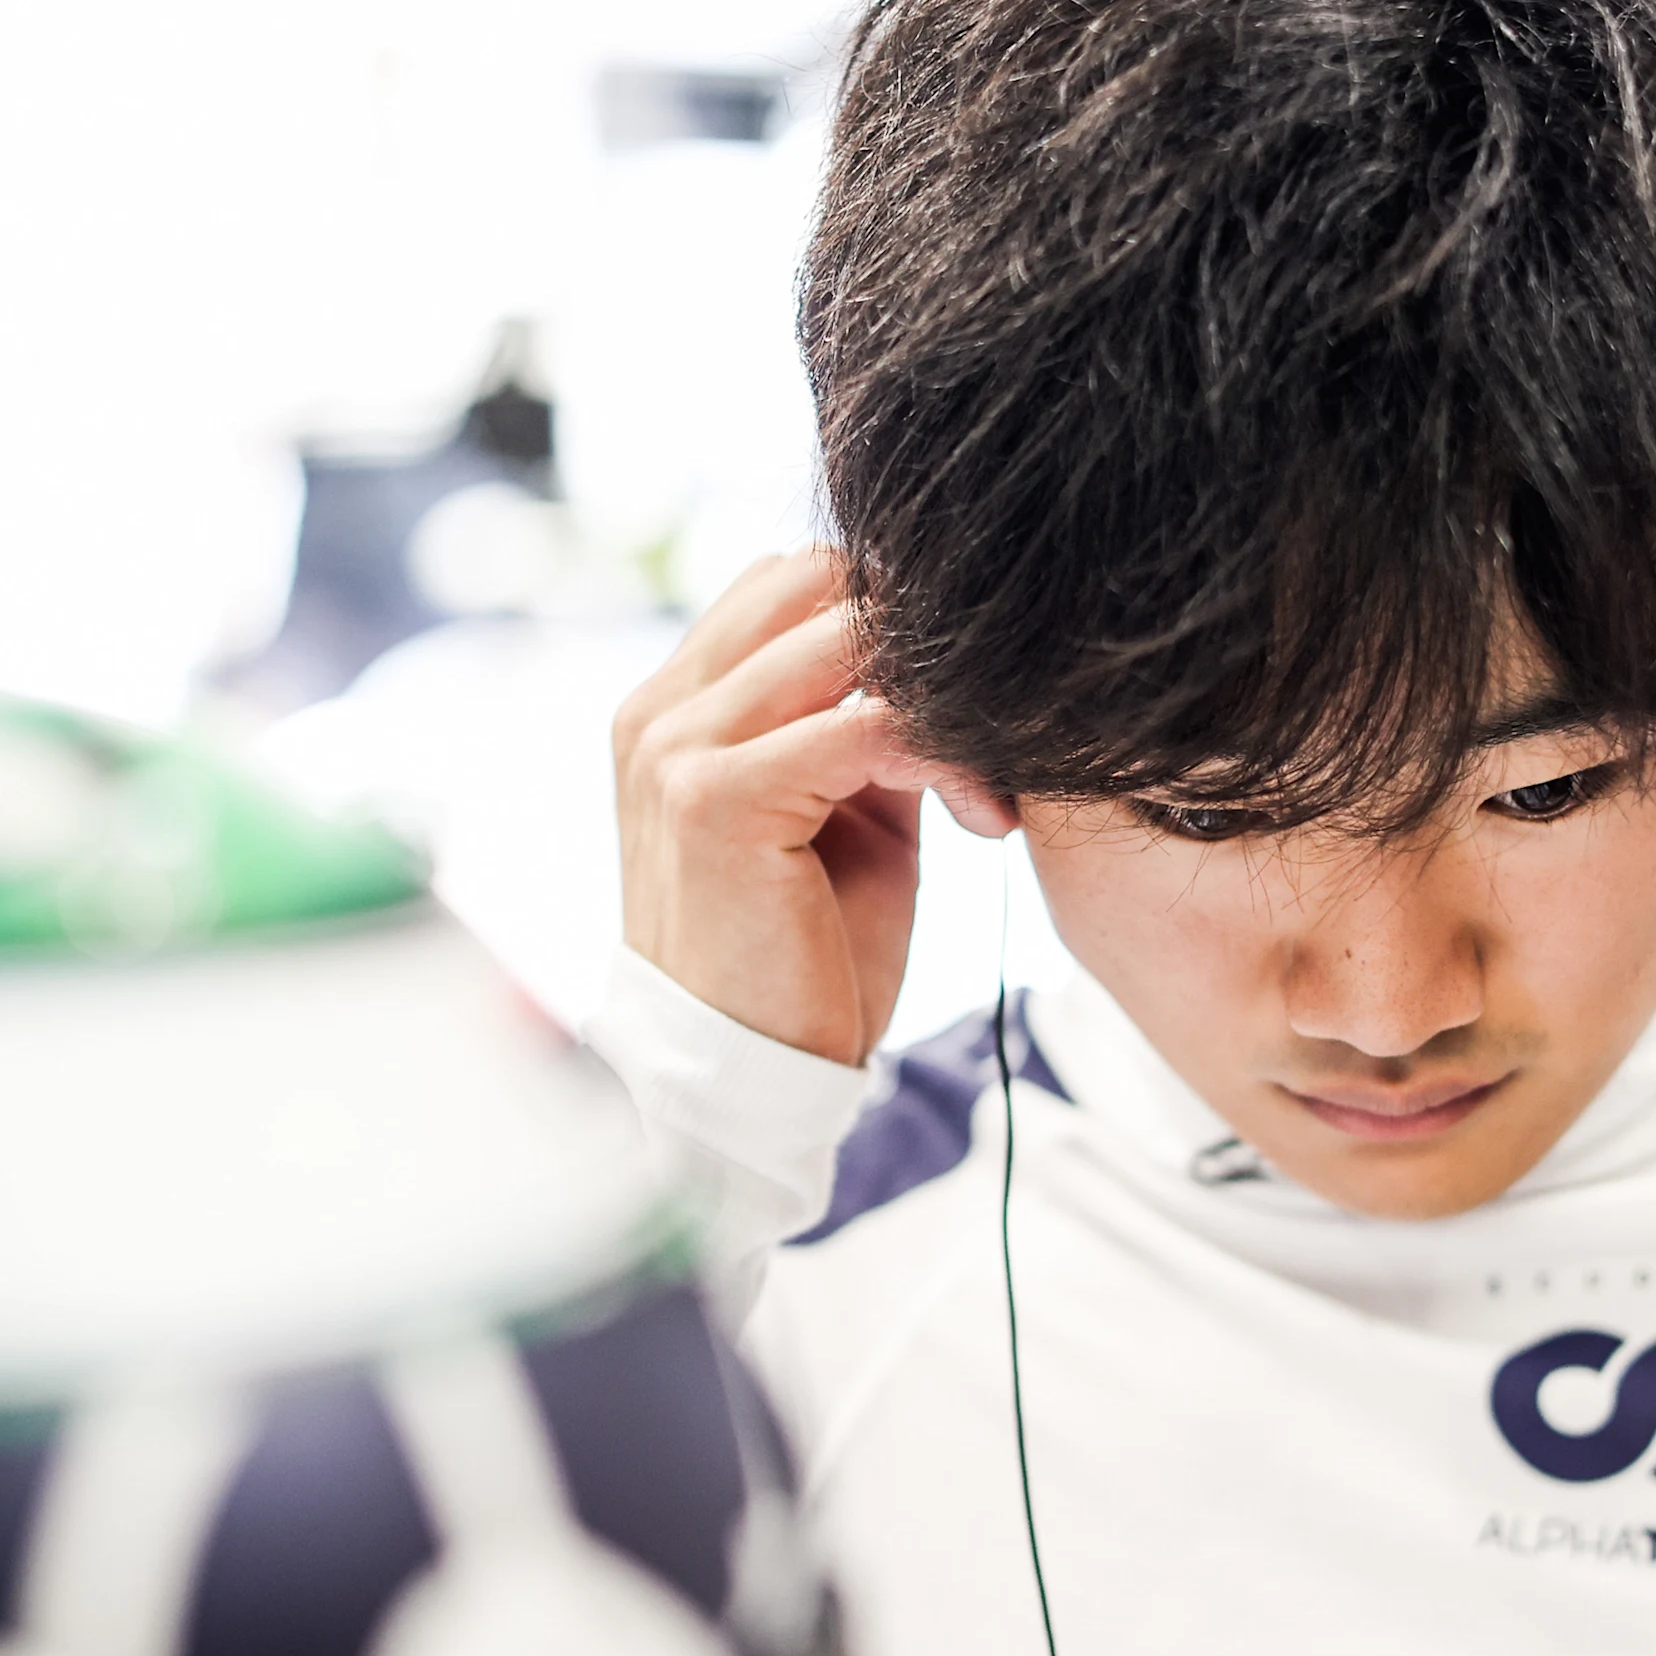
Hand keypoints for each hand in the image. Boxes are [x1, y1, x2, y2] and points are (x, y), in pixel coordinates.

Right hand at [613, 550, 1008, 1066]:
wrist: (750, 1077)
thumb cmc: (803, 956)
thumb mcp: (839, 815)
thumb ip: (863, 724)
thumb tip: (941, 660)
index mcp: (674, 703)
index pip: (790, 579)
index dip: (890, 613)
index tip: (971, 694)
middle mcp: (661, 708)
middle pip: (816, 580)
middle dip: (922, 640)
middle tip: (994, 720)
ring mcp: (678, 746)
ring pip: (848, 635)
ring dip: (945, 699)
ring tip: (989, 781)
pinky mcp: (717, 796)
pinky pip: (866, 724)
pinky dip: (945, 753)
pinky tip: (979, 815)